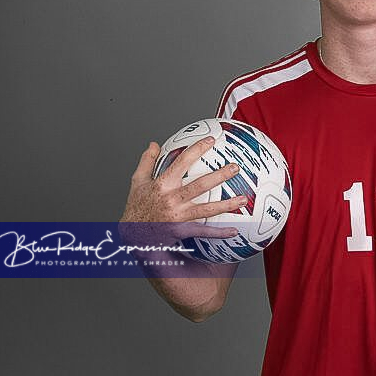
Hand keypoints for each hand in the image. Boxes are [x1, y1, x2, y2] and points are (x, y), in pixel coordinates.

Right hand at [119, 136, 243, 242]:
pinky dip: (219, 233)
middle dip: (220, 176)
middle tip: (235, 168)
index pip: (182, 162)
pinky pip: (203, 232)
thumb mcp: (137, 182)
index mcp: (162, 184)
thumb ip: (147, 162)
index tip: (211, 140)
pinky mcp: (181, 230)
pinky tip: (234, 231)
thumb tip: (154, 144)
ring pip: (206, 209)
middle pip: (200, 185)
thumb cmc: (136, 207)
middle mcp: (172, 199)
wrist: (132, 234)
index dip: (197, 149)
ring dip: (226, 204)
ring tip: (242, 199)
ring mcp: (178, 216)